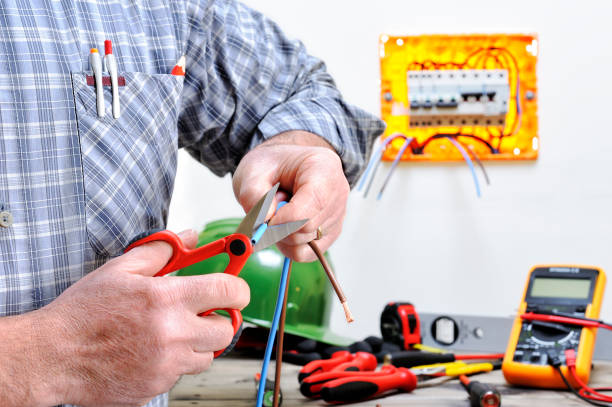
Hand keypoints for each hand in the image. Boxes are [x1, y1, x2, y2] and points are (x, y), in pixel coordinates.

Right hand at [33, 230, 248, 406]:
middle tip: (199, 314)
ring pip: (207, 356)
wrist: (53, 356)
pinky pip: (181, 375)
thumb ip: (161, 250)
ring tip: (170, 333)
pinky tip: (151, 352)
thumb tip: (189, 237)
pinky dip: (174, 363)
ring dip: (197, 344)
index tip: (235, 290)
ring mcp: (166, 365)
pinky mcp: (155, 387)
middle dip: (218, 320)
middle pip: (226, 330)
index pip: (228, 291)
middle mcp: (173, 334)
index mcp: (168, 300)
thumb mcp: (120, 269)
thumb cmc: (83, 313)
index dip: (238, 288)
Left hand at [233, 131, 349, 261]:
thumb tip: (264, 224)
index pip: (314, 202)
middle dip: (279, 225)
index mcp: (324, 168)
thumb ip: (253, 195)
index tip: (264, 218)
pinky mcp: (330, 234)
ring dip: (282, 234)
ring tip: (281, 210)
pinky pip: (306, 253)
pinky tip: (283, 226)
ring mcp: (337, 216)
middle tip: (270, 207)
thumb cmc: (271, 166)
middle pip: (308, 227)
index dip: (284, 218)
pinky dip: (288, 245)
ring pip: (305, 242)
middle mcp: (338, 193)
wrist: (282, 168)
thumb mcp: (252, 171)